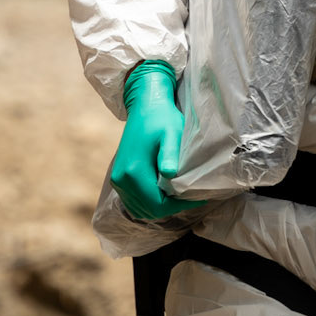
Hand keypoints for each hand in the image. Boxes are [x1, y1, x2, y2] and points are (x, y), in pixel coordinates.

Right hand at [110, 61, 206, 222]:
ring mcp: (117, 180)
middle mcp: (121, 180)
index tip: (198, 197)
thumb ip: (170, 154)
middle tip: (191, 197)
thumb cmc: (162, 118)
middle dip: (171, 207)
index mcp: (133, 171)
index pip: (157, 204)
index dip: (178, 205)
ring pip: (141, 209)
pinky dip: (150, 202)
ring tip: (180, 194)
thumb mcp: (171, 134)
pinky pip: (135, 201)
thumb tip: (169, 174)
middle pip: (149, 210)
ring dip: (161, 206)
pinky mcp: (118, 178)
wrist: (145, 105)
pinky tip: (166, 191)